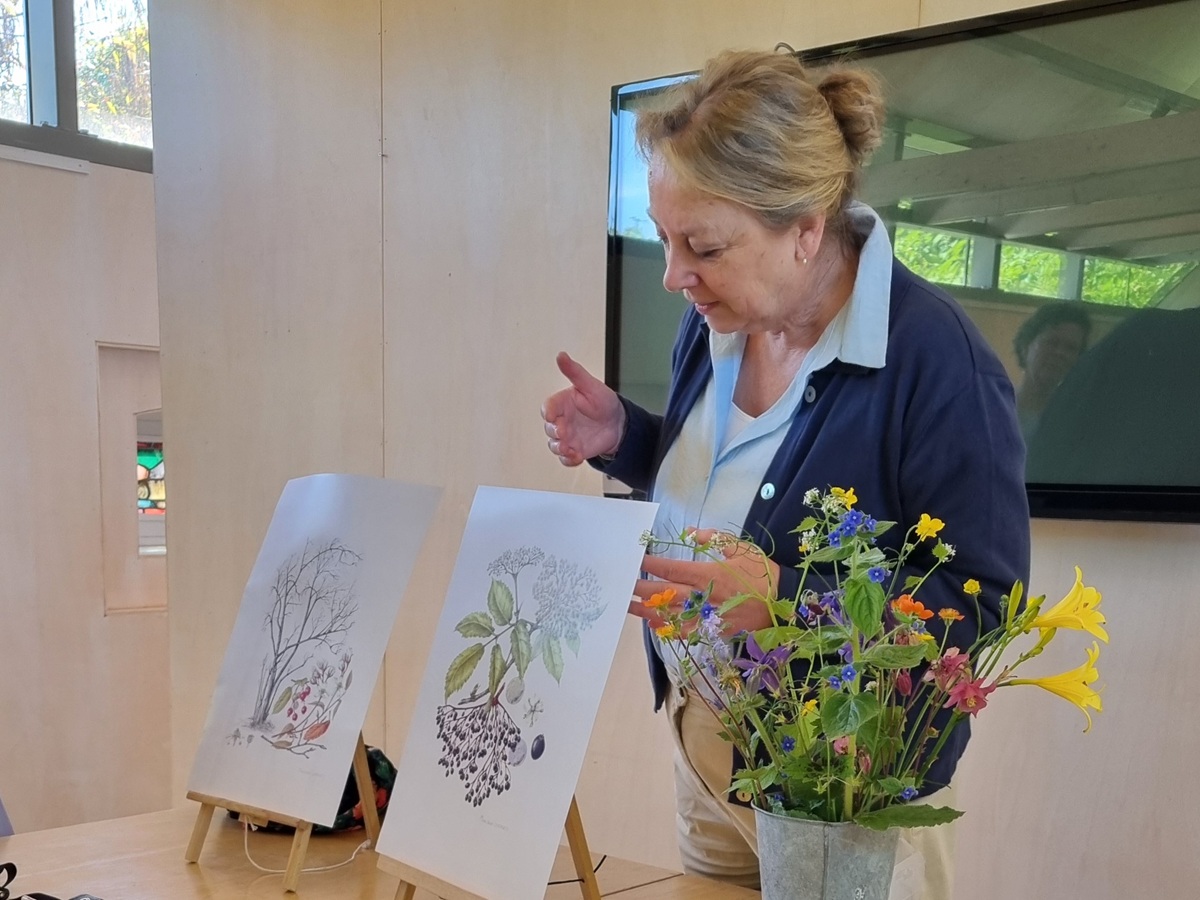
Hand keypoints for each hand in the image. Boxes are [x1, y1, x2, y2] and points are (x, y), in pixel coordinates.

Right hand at [541, 351, 625, 466]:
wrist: (619, 423)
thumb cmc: (604, 401)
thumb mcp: (591, 385)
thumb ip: (575, 372)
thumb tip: (561, 355)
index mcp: (563, 403)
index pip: (548, 407)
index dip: (548, 412)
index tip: (552, 415)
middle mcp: (562, 421)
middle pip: (549, 428)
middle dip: (554, 431)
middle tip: (564, 432)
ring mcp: (568, 437)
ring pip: (554, 445)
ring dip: (558, 447)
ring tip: (568, 448)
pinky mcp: (575, 450)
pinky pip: (566, 459)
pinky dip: (568, 459)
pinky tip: (576, 456)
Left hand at [629, 529, 779, 633]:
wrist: (786, 603)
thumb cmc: (762, 573)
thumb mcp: (740, 548)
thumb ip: (713, 539)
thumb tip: (690, 532)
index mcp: (709, 574)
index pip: (671, 569)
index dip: (650, 565)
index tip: (635, 560)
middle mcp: (704, 597)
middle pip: (664, 595)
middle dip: (640, 590)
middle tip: (621, 586)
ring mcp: (707, 616)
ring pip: (670, 616)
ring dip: (647, 611)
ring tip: (628, 606)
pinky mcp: (713, 631)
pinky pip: (684, 632)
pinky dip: (667, 628)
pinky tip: (654, 623)